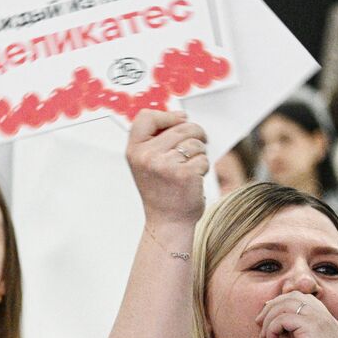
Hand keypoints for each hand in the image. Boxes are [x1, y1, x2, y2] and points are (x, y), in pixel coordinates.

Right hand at [126, 110, 207, 227]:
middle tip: (196, 146)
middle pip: (180, 127)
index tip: (180, 120)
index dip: (167, 116)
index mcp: (134, 150)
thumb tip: (181, 117)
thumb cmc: (160, 192)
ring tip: (189, 167)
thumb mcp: (146, 163)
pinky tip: (194, 178)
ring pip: (195, 142)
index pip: (146, 117)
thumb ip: (155, 140)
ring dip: (199, 153)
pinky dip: (204, 167)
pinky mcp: (185, 173)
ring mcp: (165, 165)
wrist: (167, 221)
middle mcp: (147, 156)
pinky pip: (203, 158)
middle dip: (195, 133)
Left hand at [255, 291, 337, 337]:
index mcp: (326, 321)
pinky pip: (283, 319)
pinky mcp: (311, 328)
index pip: (303, 297)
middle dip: (272, 306)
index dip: (282, 302)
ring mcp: (319, 320)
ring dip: (269, 319)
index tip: (268, 316)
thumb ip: (298, 334)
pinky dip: (272, 329)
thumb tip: (279, 327)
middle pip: (293, 296)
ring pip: (286, 304)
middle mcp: (324, 317)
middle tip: (259, 322)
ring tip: (263, 336)